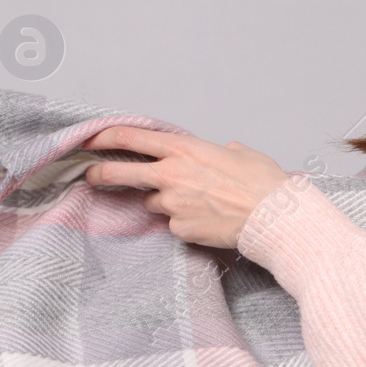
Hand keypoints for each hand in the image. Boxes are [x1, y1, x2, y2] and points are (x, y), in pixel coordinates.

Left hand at [80, 125, 291, 248]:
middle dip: (100, 173)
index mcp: (184, 149)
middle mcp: (171, 175)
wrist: (275, 217)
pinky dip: (185, 222)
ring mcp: (173, 205)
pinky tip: (208, 220)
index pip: (131, 137)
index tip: (90, 141)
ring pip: (153, 202)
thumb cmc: (263, 184)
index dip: (104, 137)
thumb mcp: (240, 153)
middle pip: (120, 172)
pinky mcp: (180, 229)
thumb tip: (222, 152)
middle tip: (91, 176)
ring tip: (197, 202)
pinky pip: (174, 224)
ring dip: (164, 202)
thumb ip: (221, 151)